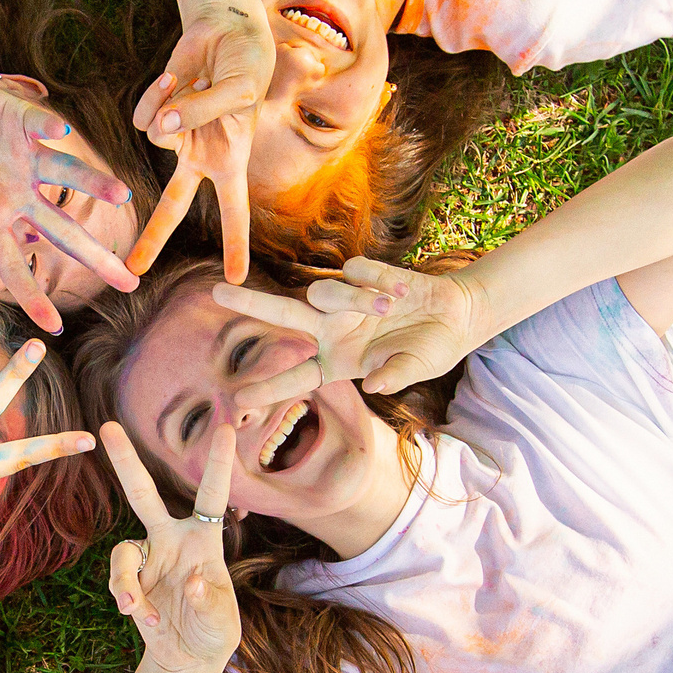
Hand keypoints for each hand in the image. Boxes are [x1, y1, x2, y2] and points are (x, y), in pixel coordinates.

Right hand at [0, 67, 135, 331]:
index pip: (14, 267)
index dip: (33, 298)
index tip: (54, 328)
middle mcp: (16, 195)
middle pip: (63, 232)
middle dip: (96, 257)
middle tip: (130, 283)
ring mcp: (24, 160)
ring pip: (67, 177)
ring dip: (94, 184)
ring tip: (123, 194)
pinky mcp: (22, 122)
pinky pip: (40, 126)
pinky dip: (49, 128)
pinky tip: (62, 130)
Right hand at [99, 422, 241, 672]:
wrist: (188, 657)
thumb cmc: (215, 631)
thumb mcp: (223, 622)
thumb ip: (210, 601)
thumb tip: (192, 579)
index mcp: (204, 539)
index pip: (212, 496)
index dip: (217, 464)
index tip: (224, 429)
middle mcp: (171, 540)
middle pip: (143, 494)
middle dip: (126, 461)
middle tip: (108, 426)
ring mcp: (147, 559)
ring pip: (121, 550)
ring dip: (125, 582)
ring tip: (138, 611)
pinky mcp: (130, 582)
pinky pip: (119, 581)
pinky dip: (128, 600)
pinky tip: (143, 618)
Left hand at [130, 2, 273, 280]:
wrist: (225, 33)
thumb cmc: (245, 66)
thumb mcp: (237, 92)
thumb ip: (201, 114)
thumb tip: (164, 128)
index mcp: (229, 160)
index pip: (234, 211)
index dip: (235, 244)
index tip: (236, 279)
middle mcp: (199, 156)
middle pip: (172, 207)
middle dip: (153, 238)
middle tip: (133, 270)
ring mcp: (174, 137)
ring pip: (155, 139)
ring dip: (175, 107)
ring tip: (196, 84)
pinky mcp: (155, 114)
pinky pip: (144, 115)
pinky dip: (157, 94)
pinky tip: (174, 78)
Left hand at [212, 258, 478, 408]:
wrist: (456, 314)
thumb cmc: (432, 349)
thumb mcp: (418, 368)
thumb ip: (396, 376)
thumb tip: (373, 385)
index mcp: (339, 362)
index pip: (298, 378)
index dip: (270, 390)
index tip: (237, 402)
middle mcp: (333, 330)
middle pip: (283, 314)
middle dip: (251, 303)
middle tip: (217, 291)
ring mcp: (345, 302)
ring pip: (324, 291)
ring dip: (355, 300)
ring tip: (391, 306)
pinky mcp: (362, 275)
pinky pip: (356, 271)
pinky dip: (379, 281)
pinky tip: (401, 290)